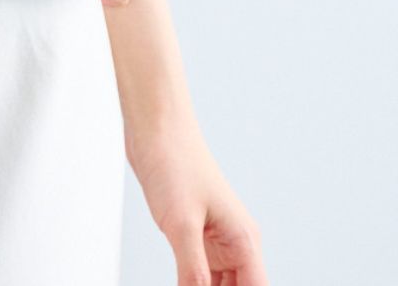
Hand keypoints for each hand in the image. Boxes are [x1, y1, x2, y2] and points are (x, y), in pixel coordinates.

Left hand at [121, 104, 268, 285]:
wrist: (154, 127)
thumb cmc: (174, 161)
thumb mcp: (182, 223)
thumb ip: (193, 270)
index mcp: (243, 241)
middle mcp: (234, 243)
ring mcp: (214, 239)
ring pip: (220, 285)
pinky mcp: (193, 233)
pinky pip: (199, 273)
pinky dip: (191, 285)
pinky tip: (180, 285)